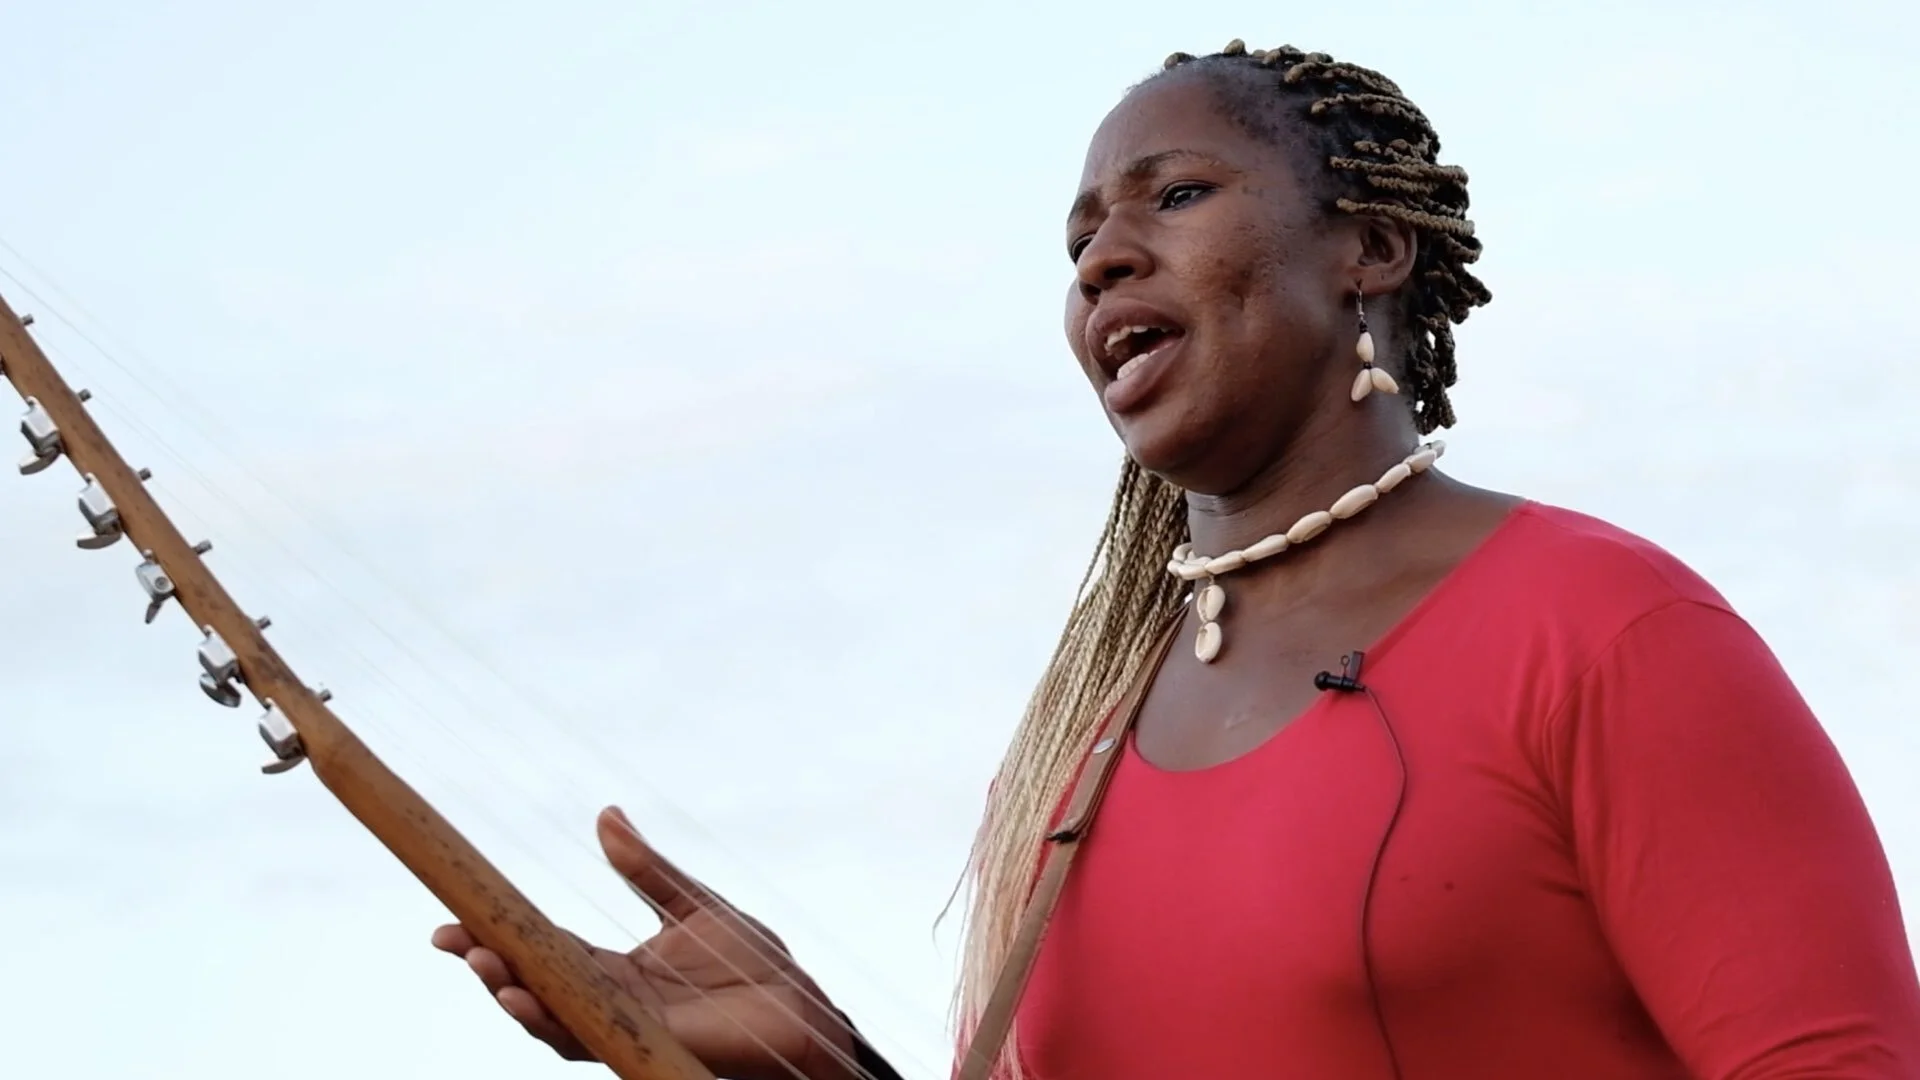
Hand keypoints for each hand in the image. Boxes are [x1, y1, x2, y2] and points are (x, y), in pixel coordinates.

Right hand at [431, 807, 858, 1079]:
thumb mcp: (691, 904)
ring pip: (547, 1015)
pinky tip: (522, 995)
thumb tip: (605, 815)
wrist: (797, 1005)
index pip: (543, 951)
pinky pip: (583, 1036)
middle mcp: (609, 1002)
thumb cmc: (755, 961)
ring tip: (481, 961)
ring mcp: (621, 1026)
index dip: (499, 934)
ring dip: (509, 990)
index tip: (453, 913)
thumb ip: (644, 868)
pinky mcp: (640, 1043)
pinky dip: (548, 1017)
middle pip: (533, 983)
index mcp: (615, 970)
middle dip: (488, 963)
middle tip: (451, 937)